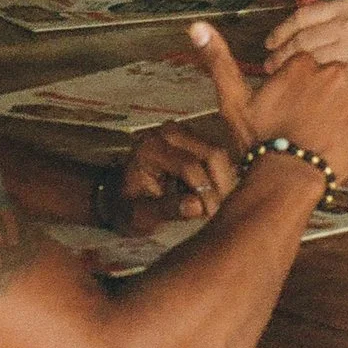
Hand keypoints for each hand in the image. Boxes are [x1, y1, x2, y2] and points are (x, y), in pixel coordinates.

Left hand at [116, 124, 238, 233]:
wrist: (122, 193)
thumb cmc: (129, 205)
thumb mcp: (140, 214)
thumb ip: (167, 209)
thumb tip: (196, 206)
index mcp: (150, 147)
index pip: (189, 166)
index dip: (205, 192)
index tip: (211, 215)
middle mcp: (169, 132)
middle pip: (213, 153)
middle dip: (222, 184)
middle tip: (220, 211)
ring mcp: (184, 132)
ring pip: (221, 153)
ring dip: (224, 181)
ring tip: (216, 205)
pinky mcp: (196, 137)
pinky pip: (220, 155)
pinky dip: (222, 176)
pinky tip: (213, 195)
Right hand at [194, 21, 347, 184]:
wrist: (289, 180)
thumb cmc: (260, 143)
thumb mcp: (233, 99)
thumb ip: (218, 59)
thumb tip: (196, 25)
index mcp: (300, 61)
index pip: (305, 57)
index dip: (299, 76)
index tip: (296, 95)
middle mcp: (330, 69)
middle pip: (331, 66)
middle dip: (324, 84)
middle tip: (314, 111)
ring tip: (339, 114)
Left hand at [262, 0, 347, 98]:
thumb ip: (334, 17)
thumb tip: (301, 10)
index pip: (303, 16)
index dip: (281, 30)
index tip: (269, 43)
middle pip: (302, 38)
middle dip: (280, 54)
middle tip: (268, 65)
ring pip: (310, 58)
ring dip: (292, 70)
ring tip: (281, 79)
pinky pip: (327, 77)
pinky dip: (312, 84)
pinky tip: (304, 90)